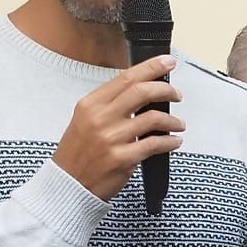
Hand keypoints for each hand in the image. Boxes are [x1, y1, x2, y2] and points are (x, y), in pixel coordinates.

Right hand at [51, 55, 185, 200]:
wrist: (68, 184)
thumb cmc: (79, 152)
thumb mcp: (85, 120)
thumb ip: (110, 104)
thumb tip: (143, 88)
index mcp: (90, 104)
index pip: (126, 78)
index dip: (151, 67)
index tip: (168, 62)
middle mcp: (100, 118)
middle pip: (142, 92)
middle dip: (166, 90)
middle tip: (177, 95)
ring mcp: (111, 139)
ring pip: (154, 118)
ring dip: (173, 120)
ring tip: (178, 125)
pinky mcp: (122, 159)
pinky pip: (155, 144)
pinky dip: (170, 142)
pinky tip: (174, 142)